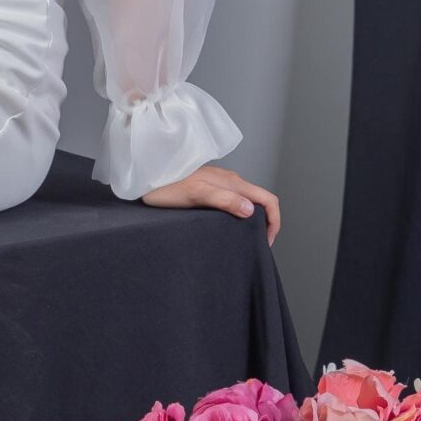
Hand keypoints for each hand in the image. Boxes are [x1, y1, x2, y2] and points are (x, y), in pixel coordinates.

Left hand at [141, 163, 280, 243]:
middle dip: (266, 223)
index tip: (266, 243)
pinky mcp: (209, 188)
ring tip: (242, 239)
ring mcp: (220, 184)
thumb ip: (224, 199)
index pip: (268, 199)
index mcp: (232, 182)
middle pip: (260, 201)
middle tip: (256, 245)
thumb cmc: (167, 186)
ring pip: (246, 201)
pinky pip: (233, 201)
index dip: (274, 222)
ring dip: (251, 220)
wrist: (146, 175)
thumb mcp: (196, 195)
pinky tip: (225, 227)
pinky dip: (238, 215)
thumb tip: (251, 211)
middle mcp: (230, 181)